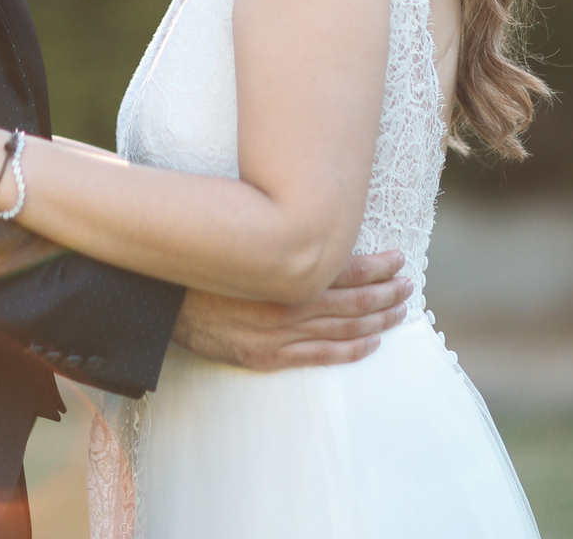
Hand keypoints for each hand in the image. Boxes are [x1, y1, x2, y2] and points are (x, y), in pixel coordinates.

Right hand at [171, 251, 410, 370]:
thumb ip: (278, 232)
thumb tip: (312, 215)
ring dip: (377, 320)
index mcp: (284, 269)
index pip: (345, 268)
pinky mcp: (268, 356)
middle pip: (352, 301)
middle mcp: (288, 302)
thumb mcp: (242, 233)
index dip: (376, 266)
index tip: (398, 258)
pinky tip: (372, 343)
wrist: (163, 297)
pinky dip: (350, 350)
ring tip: (401, 311)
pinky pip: (320, 356)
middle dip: (386, 293)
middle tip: (409, 285)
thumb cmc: (204, 259)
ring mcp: (280, 334)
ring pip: (343, 329)